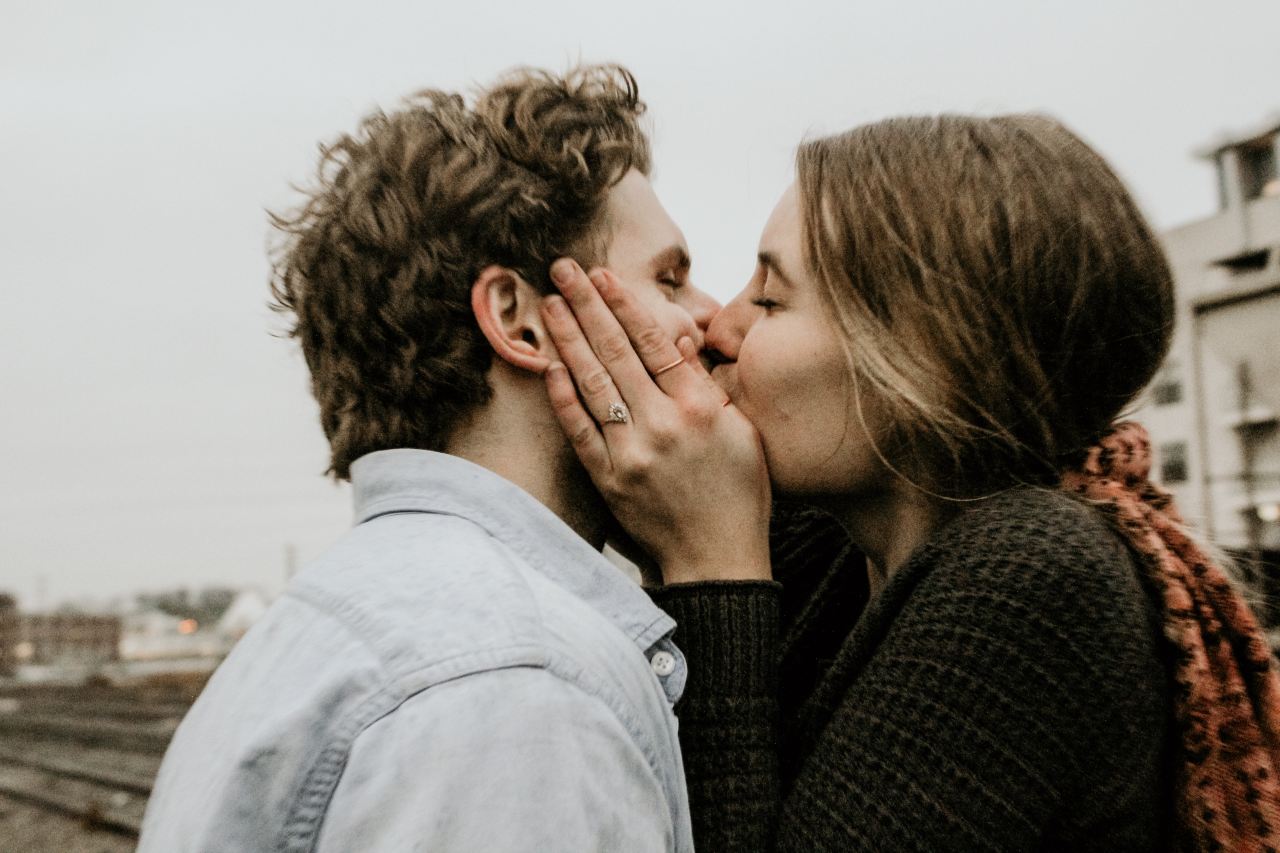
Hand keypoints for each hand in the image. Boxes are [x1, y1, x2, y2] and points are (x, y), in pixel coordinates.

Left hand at [540, 258, 771, 584]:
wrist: (717, 559)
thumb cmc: (739, 493)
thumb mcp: (741, 431)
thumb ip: (705, 384)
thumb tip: (680, 338)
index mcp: (699, 408)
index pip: (655, 343)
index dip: (625, 305)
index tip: (604, 275)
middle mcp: (663, 425)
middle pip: (616, 352)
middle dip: (586, 306)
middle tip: (562, 270)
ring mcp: (631, 453)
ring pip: (592, 383)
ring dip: (567, 338)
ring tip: (549, 304)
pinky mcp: (608, 479)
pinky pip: (579, 429)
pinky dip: (563, 395)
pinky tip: (548, 363)